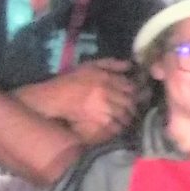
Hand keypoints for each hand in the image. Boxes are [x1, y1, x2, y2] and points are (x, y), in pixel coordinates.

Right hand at [20, 60, 137, 142]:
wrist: (54, 99)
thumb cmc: (71, 81)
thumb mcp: (90, 66)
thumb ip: (111, 64)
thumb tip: (130, 65)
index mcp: (106, 79)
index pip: (130, 86)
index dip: (135, 92)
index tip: (135, 95)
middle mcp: (107, 93)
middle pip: (130, 102)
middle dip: (133, 106)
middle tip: (132, 109)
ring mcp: (104, 108)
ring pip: (125, 115)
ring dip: (127, 117)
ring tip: (125, 118)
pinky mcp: (99, 122)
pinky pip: (116, 126)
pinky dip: (119, 127)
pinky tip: (117, 126)